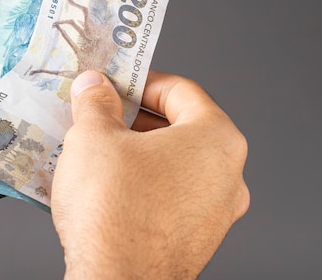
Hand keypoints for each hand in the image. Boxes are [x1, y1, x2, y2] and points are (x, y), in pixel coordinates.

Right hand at [51, 70, 249, 279]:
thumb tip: (94, 86)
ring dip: (137, 152)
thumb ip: (96, 102)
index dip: (141, 81)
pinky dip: (143, 183)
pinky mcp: (196, 239)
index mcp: (216, 139)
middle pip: (179, 127)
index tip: (115, 84)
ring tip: (98, 151)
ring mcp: (215, 212)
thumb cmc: (115, 210)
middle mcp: (227, 176)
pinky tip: (108, 186)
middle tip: (100, 115)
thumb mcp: (94, 137)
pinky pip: (170, 196)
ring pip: (174, 164)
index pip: (181, 91)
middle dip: (135, 118)